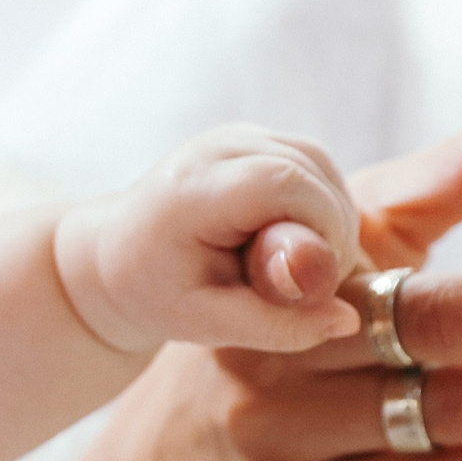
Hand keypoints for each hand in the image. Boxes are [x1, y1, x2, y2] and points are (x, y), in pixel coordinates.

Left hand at [53, 124, 363, 354]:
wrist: (114, 254)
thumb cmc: (153, 292)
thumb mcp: (205, 324)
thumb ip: (275, 324)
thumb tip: (347, 319)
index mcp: (193, 187)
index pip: (288, 184)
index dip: (320, 233)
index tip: (308, 282)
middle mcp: (217, 147)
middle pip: (314, 173)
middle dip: (328, 234)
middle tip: (294, 284)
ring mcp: (238, 135)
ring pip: (322, 166)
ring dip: (326, 221)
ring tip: (283, 265)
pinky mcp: (257, 139)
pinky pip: (316, 166)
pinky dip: (318, 207)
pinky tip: (286, 240)